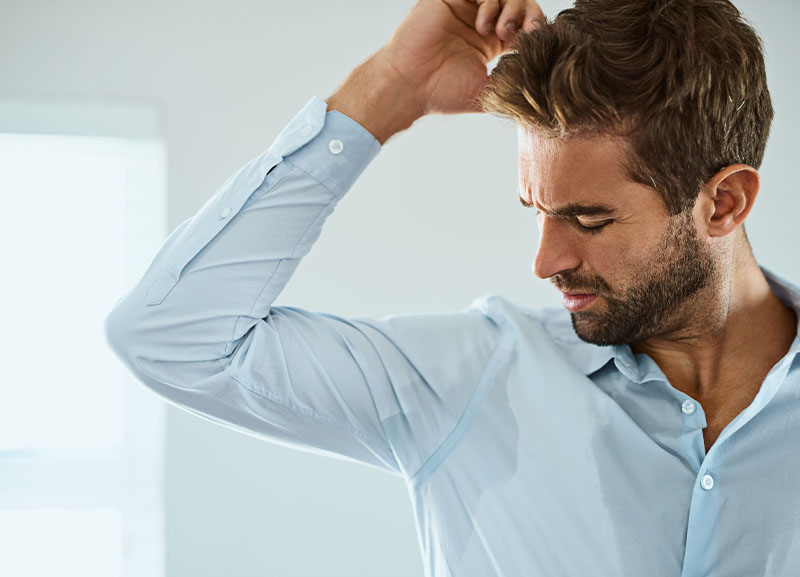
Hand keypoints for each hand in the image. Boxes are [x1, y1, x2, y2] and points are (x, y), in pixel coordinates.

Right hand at [379, 0, 544, 115]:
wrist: (410, 85)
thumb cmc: (441, 93)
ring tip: (500, 31)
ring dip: (512, 7)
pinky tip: (482, 24)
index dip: (536, 28)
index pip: (525, 22)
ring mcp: (466, 7)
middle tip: (523, 33)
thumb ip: (511, 82)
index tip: (535, 43)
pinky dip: (491, 0)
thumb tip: (540, 83)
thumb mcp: (488, 91)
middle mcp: (480, 20)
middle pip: (519, 1)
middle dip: (529, 13)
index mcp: (491, 42)